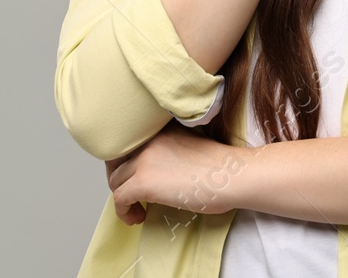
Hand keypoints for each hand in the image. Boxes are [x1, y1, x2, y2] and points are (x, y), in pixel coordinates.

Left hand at [107, 125, 252, 222]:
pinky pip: (119, 199)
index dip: (127, 164)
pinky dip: (124, 212)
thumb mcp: (189, 147)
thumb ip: (167, 151)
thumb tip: (154, 172)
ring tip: (138, 209)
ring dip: (123, 198)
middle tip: (133, 196)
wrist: (233, 175)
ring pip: (115, 181)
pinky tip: (138, 217)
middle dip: (121, 181)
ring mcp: (144, 160)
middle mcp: (149, 140)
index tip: (134, 178)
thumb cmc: (222, 167)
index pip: (127, 144)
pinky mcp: (142, 182)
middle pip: (116, 162)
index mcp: (161, 130)